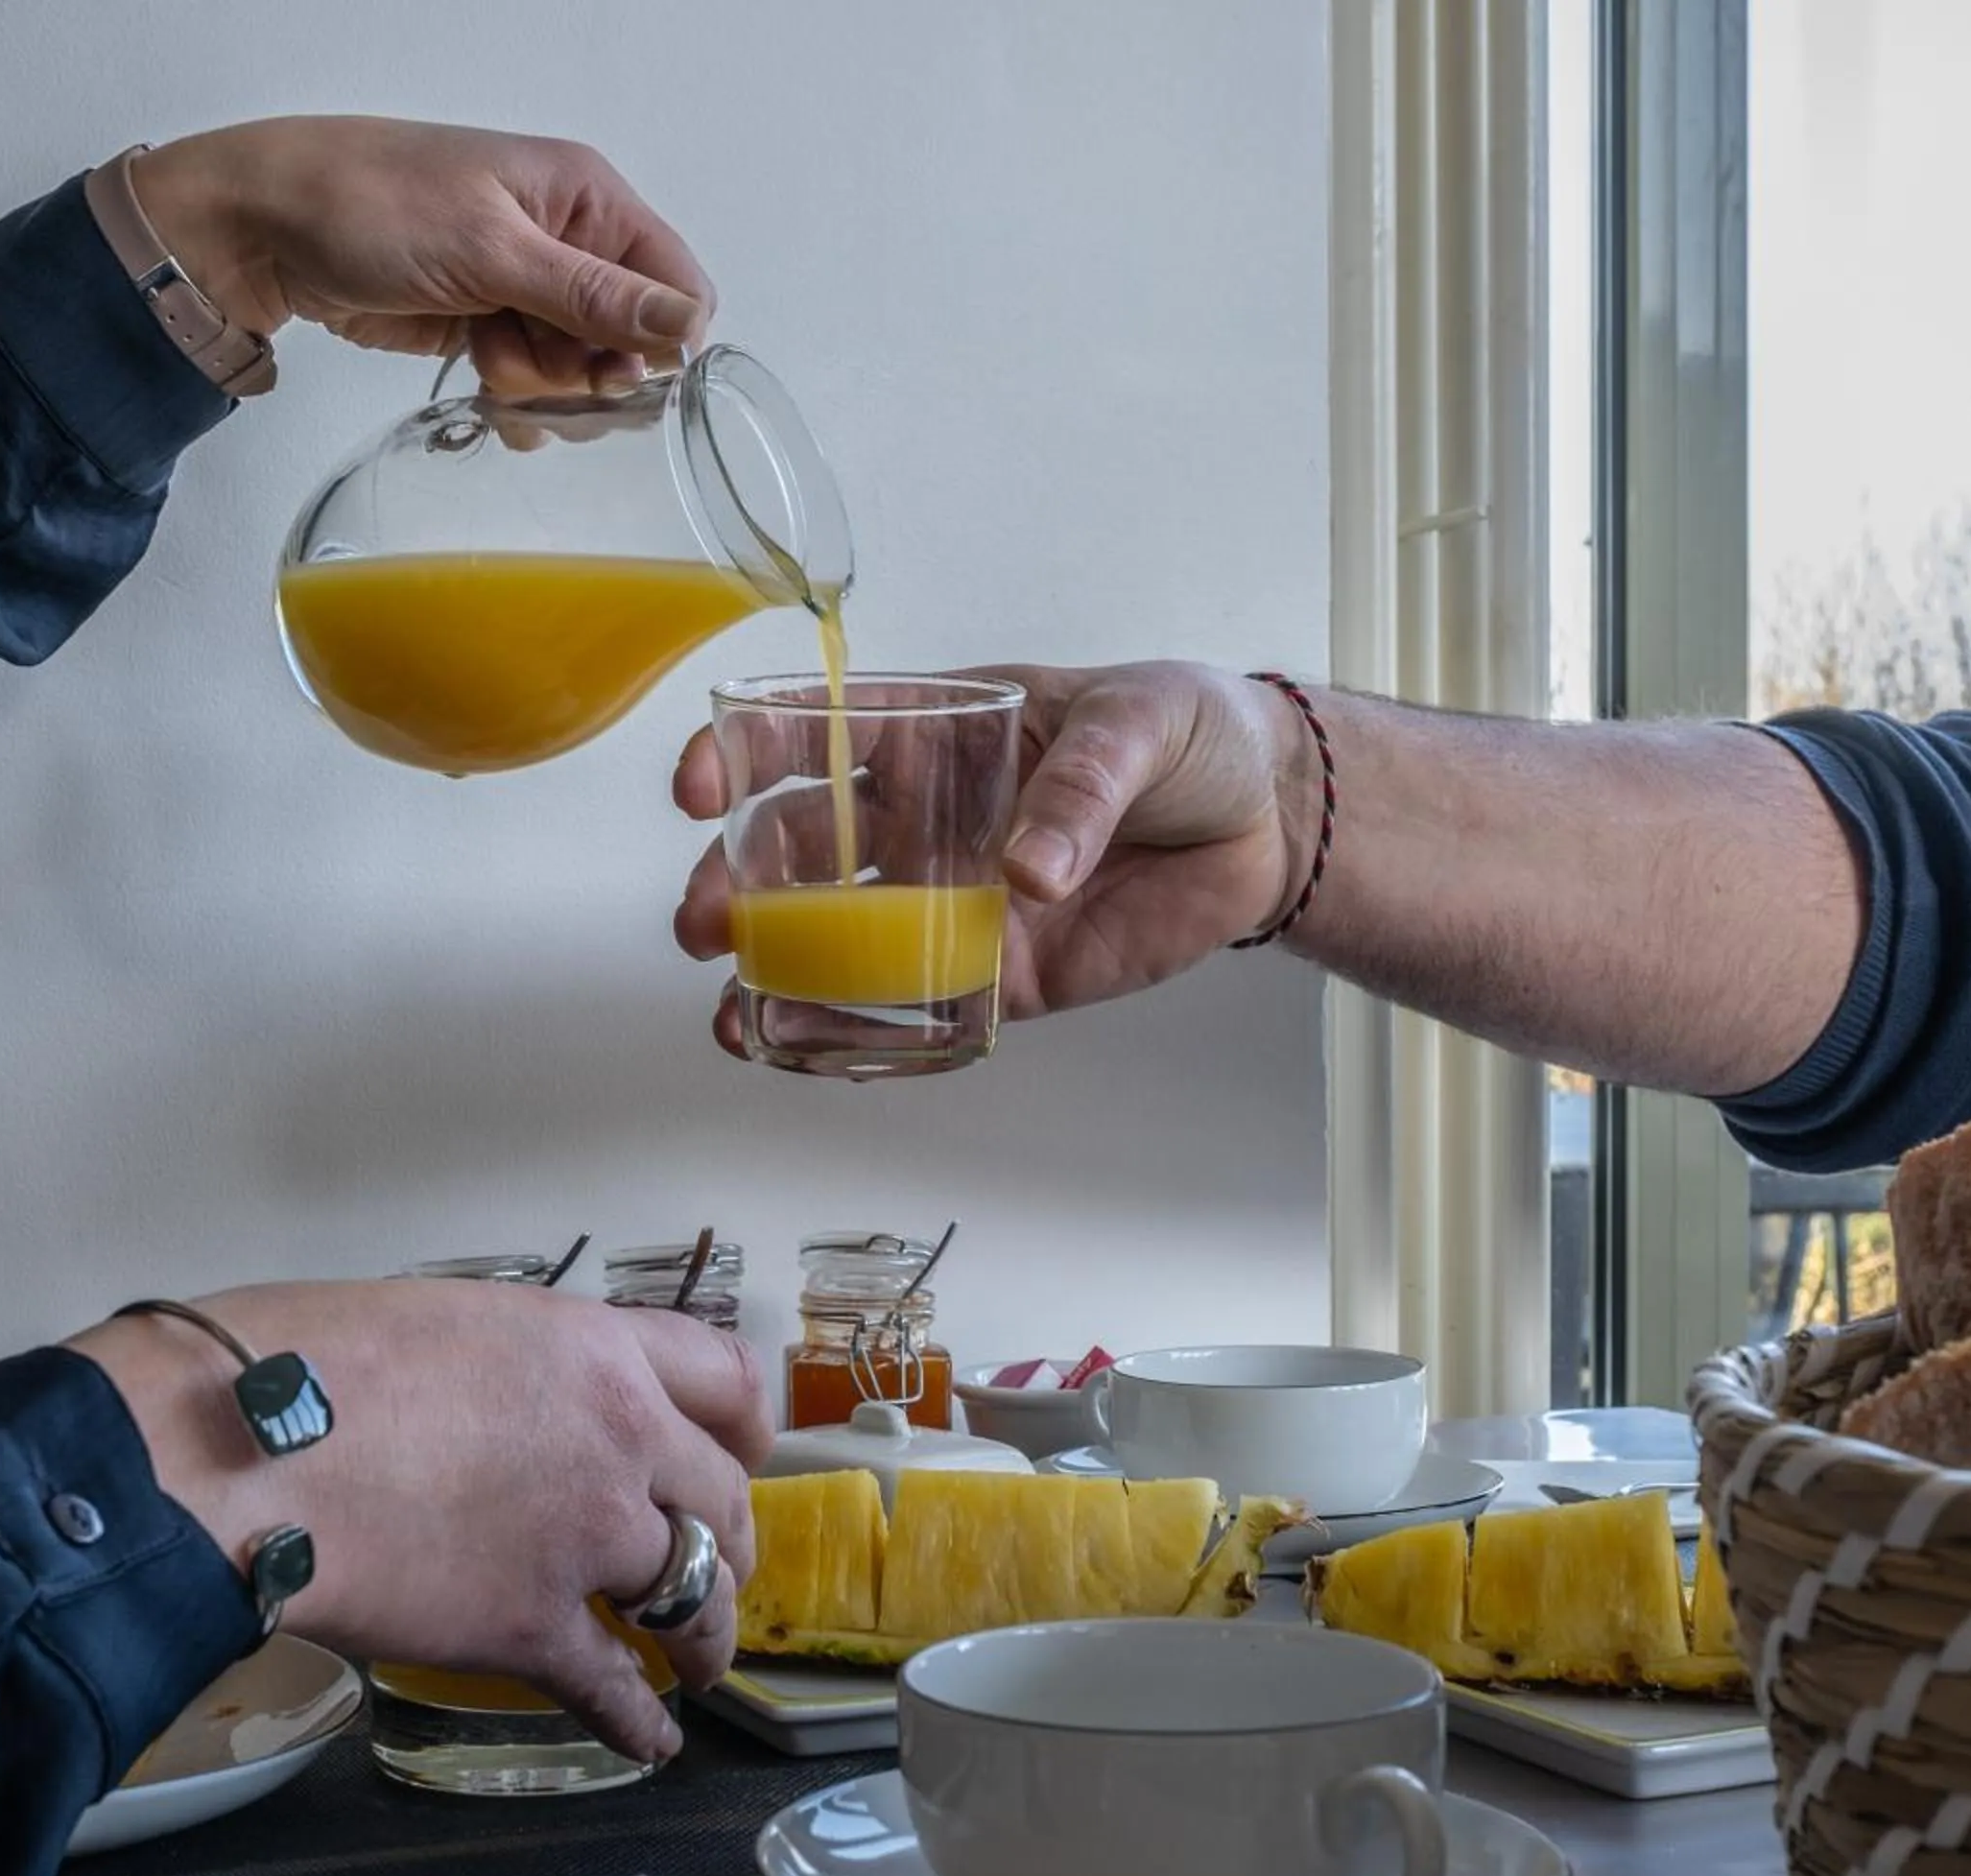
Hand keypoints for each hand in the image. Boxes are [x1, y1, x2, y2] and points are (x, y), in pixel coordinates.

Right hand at [71, 1279, 767, 1764]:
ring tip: (698, 1663)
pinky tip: (650, 1739)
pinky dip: (640, 1721)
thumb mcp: (437, 1318)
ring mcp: (585, 1535)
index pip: (721, 1376)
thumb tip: (494, 1402)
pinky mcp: (532, 1627)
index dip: (744, 1424)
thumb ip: (504, 1364)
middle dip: (732, 1539)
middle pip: (723, 1495)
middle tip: (720, 1567)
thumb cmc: (296, 1364)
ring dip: (705, 1636)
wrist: (237, 1451)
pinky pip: (615, 1685)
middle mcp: (616, 1436)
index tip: (748, 1450)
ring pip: (695, 1591)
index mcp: (588, 1346)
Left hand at [129, 116, 713, 397]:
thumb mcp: (491, 249)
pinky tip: (480, 385)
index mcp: (585, 197)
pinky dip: (513, 395)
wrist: (264, 229)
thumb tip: (686, 324)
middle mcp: (565, 240)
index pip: (674, 284)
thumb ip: (592, 295)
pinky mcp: (486, 324)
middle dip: (587, 372)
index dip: (658, 343)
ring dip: (541, 386)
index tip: (613, 376)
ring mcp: (524, 287)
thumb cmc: (369, 203)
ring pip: (580, 371)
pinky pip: (533, 380)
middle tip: (531, 365)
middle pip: (630, 341)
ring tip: (486, 359)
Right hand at [672, 661, 1307, 1039]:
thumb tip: (1025, 872)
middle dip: (736, 885)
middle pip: (801, 852)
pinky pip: (916, 1009)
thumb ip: (1079, 791)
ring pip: (838, 941)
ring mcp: (954, 901)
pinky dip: (857, 1038)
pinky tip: (807, 1055)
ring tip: (732, 1014)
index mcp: (936, 733)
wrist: (1268, 818)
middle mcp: (923, 819)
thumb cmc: (1190, 733)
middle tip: (704, 920)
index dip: (746, 755)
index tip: (702, 786)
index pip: (817, 734)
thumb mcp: (1138, 725)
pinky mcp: (1002, 974)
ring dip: (774, 975)